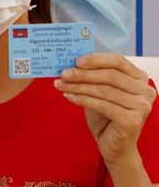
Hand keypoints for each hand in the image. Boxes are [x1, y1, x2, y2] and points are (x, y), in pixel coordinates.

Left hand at [55, 53, 156, 169]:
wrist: (115, 146)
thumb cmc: (106, 116)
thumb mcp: (100, 91)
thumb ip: (93, 76)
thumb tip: (70, 63)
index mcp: (140, 78)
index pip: (118, 61)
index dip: (96, 59)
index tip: (76, 60)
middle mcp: (145, 91)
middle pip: (109, 76)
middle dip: (82, 73)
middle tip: (63, 73)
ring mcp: (141, 106)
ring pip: (103, 90)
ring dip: (78, 86)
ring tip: (60, 84)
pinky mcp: (132, 120)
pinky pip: (102, 105)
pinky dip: (82, 99)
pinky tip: (68, 96)